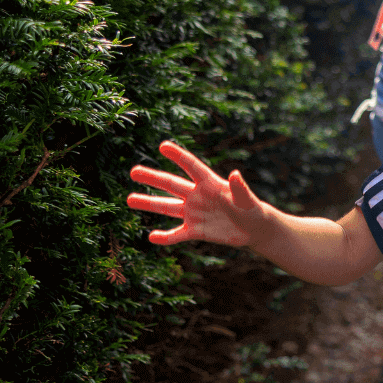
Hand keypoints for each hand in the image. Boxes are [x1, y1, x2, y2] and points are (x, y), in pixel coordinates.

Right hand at [127, 141, 270, 247]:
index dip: (178, 156)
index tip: (163, 145)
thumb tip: (235, 174)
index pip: (192, 167)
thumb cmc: (253, 209)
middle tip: (133, 171)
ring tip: (129, 199)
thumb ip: (240, 188)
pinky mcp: (195, 231)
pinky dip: (165, 237)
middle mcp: (197, 196)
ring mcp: (193, 213)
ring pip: (167, 207)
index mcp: (210, 184)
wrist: (253, 229)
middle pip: (171, 184)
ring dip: (149, 203)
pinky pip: (176, 234)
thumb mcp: (248, 200)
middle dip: (153, 178)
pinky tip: (153, 237)